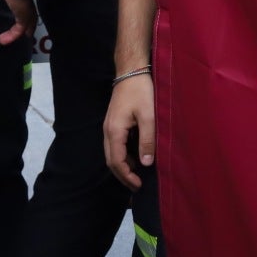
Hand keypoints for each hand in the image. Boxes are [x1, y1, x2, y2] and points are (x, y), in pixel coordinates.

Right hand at [104, 71, 154, 188]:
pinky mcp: (114, 122)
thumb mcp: (148, 116)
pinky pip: (115, 145)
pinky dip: (124, 155)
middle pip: (111, 160)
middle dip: (123, 175)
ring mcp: (109, 126)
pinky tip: (136, 157)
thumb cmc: (141, 91)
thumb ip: (147, 140)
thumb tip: (146, 164)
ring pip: (112, 153)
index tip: (139, 185)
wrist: (131, 70)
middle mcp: (108, 131)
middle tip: (137, 186)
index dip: (127, 176)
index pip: (116, 161)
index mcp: (114, 131)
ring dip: (123, 166)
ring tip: (138, 174)